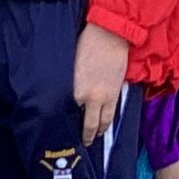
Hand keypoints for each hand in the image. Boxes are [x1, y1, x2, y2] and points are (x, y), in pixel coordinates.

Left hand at [73, 23, 128, 145]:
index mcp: (75, 91)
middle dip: (85, 136)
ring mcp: (105, 97)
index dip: (66, 121)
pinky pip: (113, 113)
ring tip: (95, 137)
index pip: (68, 113)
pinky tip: (106, 125)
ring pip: (103, 122)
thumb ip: (70, 84)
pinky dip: (109, 122)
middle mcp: (90, 98)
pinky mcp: (116, 93)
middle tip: (82, 143)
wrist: (109, 35)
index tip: (62, 128)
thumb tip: (69, 96)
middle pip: (88, 124)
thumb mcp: (70, 66)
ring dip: (99, 132)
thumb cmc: (86, 44)